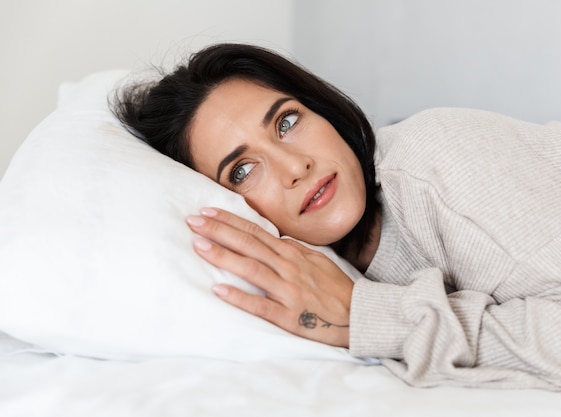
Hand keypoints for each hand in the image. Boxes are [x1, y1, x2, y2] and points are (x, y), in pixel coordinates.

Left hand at [186, 208, 353, 347]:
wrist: (358, 315)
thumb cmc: (335, 288)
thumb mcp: (316, 260)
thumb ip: (293, 250)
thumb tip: (274, 239)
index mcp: (292, 253)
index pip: (256, 231)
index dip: (230, 220)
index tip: (207, 212)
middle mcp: (288, 267)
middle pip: (249, 244)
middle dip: (219, 231)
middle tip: (193, 221)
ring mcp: (288, 290)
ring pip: (252, 269)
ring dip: (224, 256)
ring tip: (199, 246)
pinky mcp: (289, 315)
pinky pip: (261, 305)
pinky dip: (240, 297)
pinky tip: (219, 290)